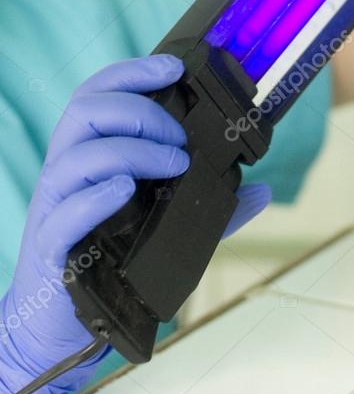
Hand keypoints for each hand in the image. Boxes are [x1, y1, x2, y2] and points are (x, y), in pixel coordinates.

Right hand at [0, 55, 270, 393]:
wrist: (62, 327)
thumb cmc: (112, 263)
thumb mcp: (166, 226)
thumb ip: (211, 208)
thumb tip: (261, 190)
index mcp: (90, 156)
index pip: (99, 93)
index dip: (132, 72)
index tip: (172, 66)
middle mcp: (67, 172)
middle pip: (86, 110)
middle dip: (140, 110)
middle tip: (180, 137)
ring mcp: (55, 208)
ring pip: (78, 155)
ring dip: (133, 150)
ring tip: (174, 165)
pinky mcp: (52, 249)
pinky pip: (64, 213)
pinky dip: (97, 196)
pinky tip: (125, 192)